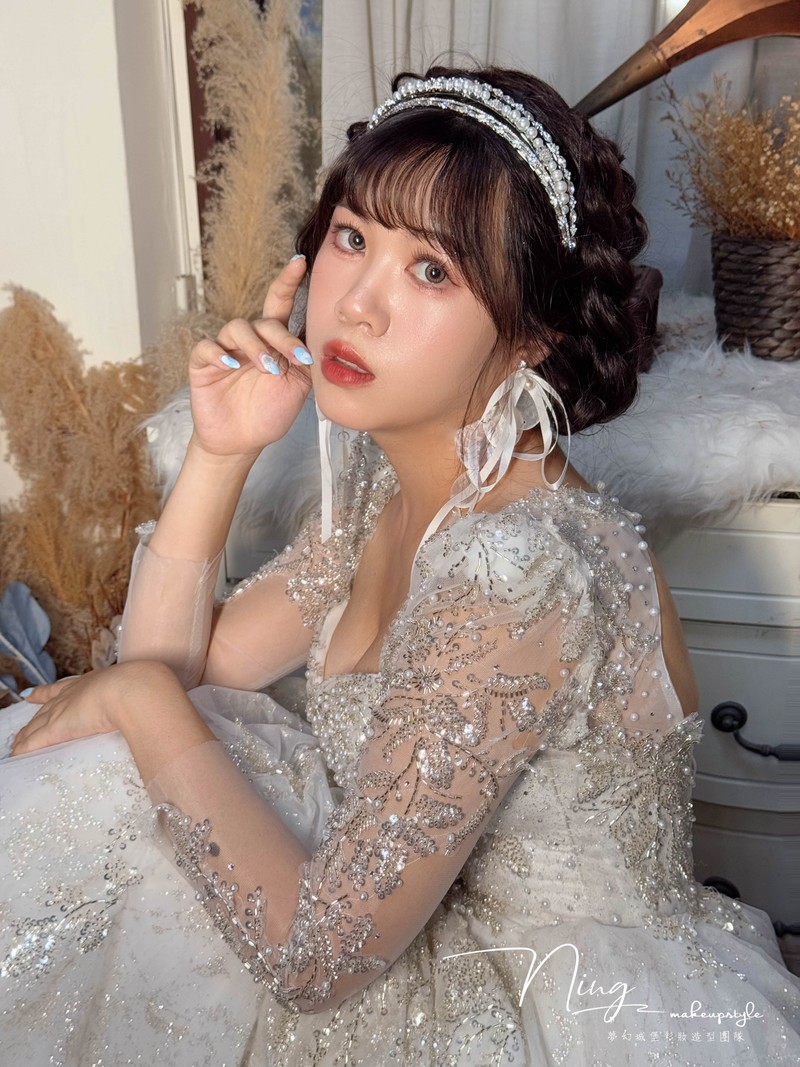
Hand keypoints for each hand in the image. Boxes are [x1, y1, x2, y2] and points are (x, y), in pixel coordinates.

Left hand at [10, 662, 178, 755]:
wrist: (138, 689)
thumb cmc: (146, 689)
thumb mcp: (142, 692)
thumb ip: (145, 703)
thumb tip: (162, 711)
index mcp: (94, 683)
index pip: (64, 688)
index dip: (47, 692)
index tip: (33, 694)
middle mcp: (75, 693)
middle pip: (47, 707)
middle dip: (34, 715)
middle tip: (22, 726)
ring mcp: (66, 709)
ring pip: (37, 725)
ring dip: (26, 735)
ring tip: (16, 744)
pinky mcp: (60, 727)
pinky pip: (35, 741)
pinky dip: (25, 748)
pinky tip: (16, 755)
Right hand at [189, 256, 312, 457]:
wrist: (243, 442)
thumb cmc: (270, 413)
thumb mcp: (298, 387)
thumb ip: (307, 362)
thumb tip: (323, 340)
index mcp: (274, 342)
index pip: (281, 305)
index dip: (288, 282)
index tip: (301, 263)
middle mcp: (251, 340)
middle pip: (264, 320)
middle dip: (282, 338)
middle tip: (294, 360)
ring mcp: (226, 349)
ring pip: (237, 327)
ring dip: (256, 346)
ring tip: (267, 369)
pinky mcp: (204, 364)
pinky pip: (207, 347)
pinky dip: (219, 352)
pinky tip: (231, 364)